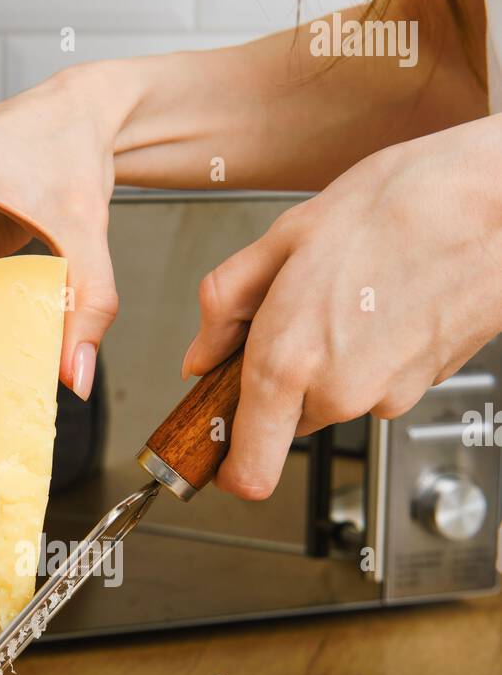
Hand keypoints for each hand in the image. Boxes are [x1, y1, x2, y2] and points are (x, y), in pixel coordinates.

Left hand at [182, 116, 501, 498]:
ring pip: (336, 398)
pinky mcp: (425, 386)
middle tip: (298, 313)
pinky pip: (379, 381)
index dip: (230, 467)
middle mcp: (338, 392)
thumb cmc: (401, 205)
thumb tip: (202, 354)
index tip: (220, 454)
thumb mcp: (286, 237)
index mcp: (288, 362)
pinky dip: (375, 350)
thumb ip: (227, 305)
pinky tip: (387, 298)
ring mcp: (388, 395)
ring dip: (333, 359)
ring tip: (354, 292)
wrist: (496, 203)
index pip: (249, 471)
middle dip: (285, 379)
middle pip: (289, 421)